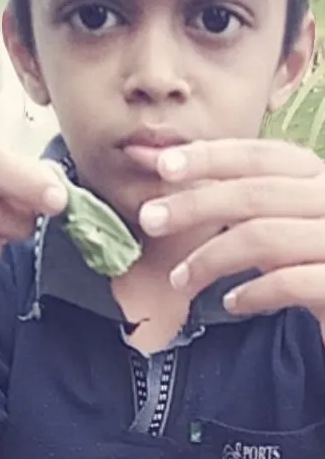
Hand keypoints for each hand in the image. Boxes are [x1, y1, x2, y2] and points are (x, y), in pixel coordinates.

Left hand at [139, 139, 324, 333]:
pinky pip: (290, 282)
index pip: (263, 155)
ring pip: (265, 237)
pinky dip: (253, 292)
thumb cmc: (312, 258)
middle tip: (150, 220)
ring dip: (210, 258)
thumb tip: (160, 162)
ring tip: (181, 279)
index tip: (163, 165)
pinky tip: (231, 303)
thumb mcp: (279, 219)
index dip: (212, 156)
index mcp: (318, 178)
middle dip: (195, 204)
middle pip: (256, 193)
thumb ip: (234, 194)